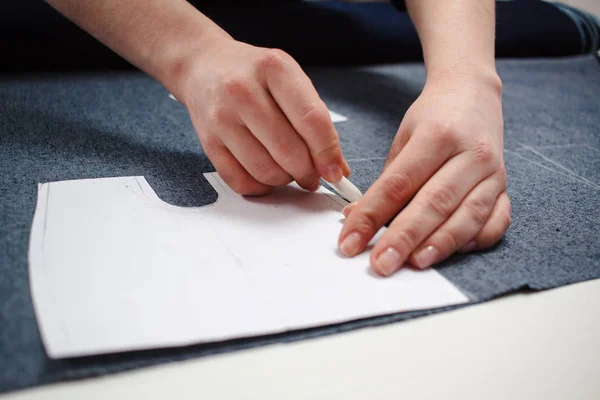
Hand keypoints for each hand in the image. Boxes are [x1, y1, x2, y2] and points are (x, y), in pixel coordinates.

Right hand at [178, 37, 349, 194]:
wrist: (204, 66)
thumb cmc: (254, 75)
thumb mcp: (289, 81)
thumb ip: (315, 121)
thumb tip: (337, 168)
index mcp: (274, 67)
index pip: (311, 119)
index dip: (327, 153)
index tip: (336, 172)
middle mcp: (243, 90)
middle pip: (288, 150)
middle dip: (307, 173)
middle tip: (312, 176)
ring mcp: (222, 117)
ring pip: (265, 170)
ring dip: (284, 180)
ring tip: (287, 170)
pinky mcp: (208, 141)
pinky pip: (240, 181)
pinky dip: (260, 187)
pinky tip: (265, 174)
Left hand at [339, 73, 510, 275]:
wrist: (473, 94)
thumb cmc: (434, 117)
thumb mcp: (403, 138)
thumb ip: (386, 181)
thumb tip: (356, 219)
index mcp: (437, 135)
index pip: (398, 183)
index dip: (371, 216)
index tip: (350, 241)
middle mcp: (470, 154)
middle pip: (434, 203)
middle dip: (404, 238)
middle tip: (381, 264)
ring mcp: (493, 172)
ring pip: (467, 216)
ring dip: (439, 245)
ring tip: (414, 264)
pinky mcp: (505, 187)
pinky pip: (496, 220)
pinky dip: (476, 240)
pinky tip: (454, 252)